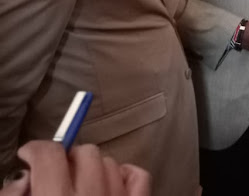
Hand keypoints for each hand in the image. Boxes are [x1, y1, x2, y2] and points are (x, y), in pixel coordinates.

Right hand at [1, 141, 150, 195]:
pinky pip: (139, 177)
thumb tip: (24, 177)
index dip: (36, 149)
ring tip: (80, 184)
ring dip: (94, 168)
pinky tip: (112, 184)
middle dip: (67, 158)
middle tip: (55, 173)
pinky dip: (126, 175)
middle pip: (83, 151)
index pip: (50, 153)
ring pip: (110, 161)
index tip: (29, 154)